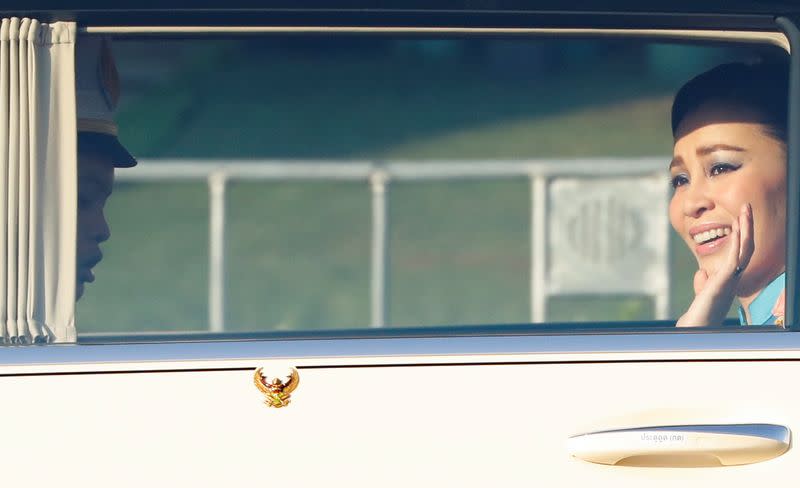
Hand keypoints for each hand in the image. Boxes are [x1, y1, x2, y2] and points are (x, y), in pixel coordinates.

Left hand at [676, 203, 753, 326]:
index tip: (740, 219)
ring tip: (745, 210)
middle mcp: (734, 277)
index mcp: (730, 279)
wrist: (696, 328)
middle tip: (747, 207)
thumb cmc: (699, 314)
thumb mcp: (702, 294)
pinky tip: (737, 228)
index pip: (740, 253)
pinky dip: (737, 242)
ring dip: (746, 228)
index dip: (743, 236)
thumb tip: (702, 273)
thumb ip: (703, 282)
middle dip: (748, 226)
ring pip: (744, 249)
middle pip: (746, 247)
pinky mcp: (724, 281)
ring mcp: (731, 279)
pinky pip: (735, 258)